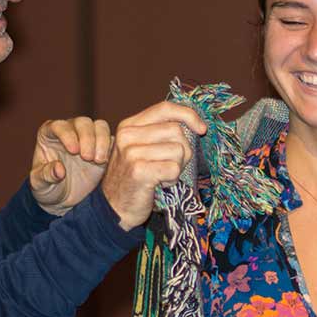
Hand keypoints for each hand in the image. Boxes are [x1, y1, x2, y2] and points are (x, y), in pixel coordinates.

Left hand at [29, 116, 111, 216]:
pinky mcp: (103, 148)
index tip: (73, 151)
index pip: (59, 126)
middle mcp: (70, 132)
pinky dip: (112, 148)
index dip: (67, 135)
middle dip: (87, 137)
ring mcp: (89, 138)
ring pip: (100, 127)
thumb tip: (59, 169)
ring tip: (98, 161)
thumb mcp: (40, 185)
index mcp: (49, 135)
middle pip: (82, 123)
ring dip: (102, 140)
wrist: (64, 200)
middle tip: (87, 158)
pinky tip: (106, 163)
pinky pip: (112, 140)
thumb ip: (46, 175)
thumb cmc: (47, 188)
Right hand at [99, 101, 208, 229]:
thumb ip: (160, 133)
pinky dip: (173, 180)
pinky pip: (174, 169)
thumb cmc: (135, 178)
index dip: (188, 115)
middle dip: (184, 150)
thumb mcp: (141, 148)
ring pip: (178, 150)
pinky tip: (160, 184)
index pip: (165, 108)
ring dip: (177, 167)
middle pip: (176, 130)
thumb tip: (195, 125)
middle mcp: (128, 136)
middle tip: (172, 165)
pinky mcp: (139, 171)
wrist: (114, 208)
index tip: (201, 129)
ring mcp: (132, 153)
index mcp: (129, 125)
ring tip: (162, 176)